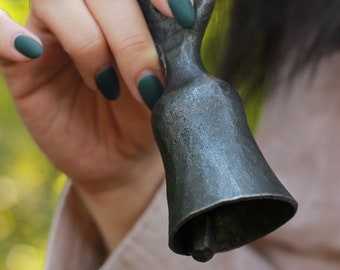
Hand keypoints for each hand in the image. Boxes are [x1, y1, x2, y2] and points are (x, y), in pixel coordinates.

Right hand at [0, 0, 194, 249]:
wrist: (121, 159)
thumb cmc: (145, 119)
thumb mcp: (167, 88)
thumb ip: (169, 50)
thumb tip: (180, 16)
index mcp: (127, 15)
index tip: (180, 19)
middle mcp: (88, 15)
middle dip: (129, 35)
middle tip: (148, 82)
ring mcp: (51, 34)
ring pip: (57, 1)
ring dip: (89, 44)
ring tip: (108, 87)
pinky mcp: (22, 62)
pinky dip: (7, 35)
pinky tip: (32, 54)